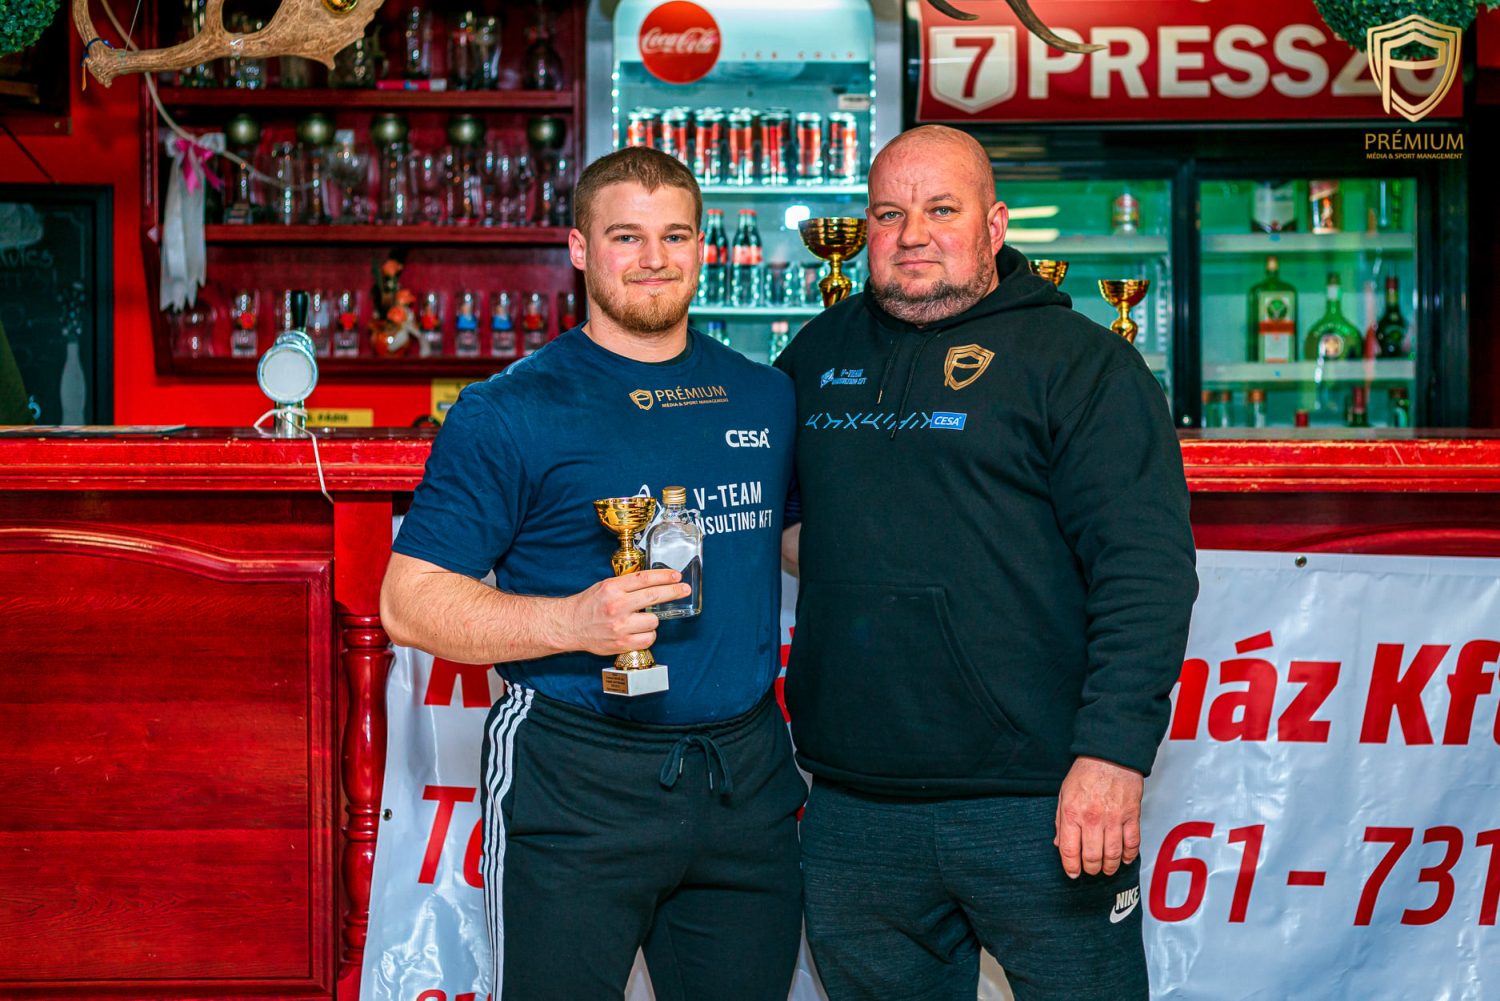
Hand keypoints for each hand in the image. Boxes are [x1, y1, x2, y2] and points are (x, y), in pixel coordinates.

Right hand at [561, 569, 689, 656]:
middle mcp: (617, 606)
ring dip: (653, 620)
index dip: (665, 576)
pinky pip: (648, 639)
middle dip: (674, 592)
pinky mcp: (621, 643)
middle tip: (684, 589)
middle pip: (654, 596)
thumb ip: (626, 584)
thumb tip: (654, 581)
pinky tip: (640, 632)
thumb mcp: (605, 587)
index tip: (676, 576)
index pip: (645, 578)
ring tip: (642, 619)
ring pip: (653, 621)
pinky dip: (648, 635)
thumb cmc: (588, 605)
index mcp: (612, 589)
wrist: (569, 626)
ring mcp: (620, 626)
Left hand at [1053, 756, 1143, 878]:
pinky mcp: (1131, 816)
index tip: (1073, 873)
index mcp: (1072, 813)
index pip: (1069, 850)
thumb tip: (1059, 844)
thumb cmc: (1086, 772)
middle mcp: (1092, 819)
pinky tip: (1124, 859)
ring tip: (1107, 869)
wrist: (1110, 755)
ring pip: (1112, 854)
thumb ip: (1060, 821)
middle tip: (1091, 870)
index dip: (1071, 867)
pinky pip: (1132, 843)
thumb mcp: (1064, 794)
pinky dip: (1129, 855)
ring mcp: (1113, 819)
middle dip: (1090, 869)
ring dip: (1109, 867)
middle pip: (1091, 856)